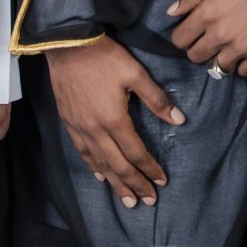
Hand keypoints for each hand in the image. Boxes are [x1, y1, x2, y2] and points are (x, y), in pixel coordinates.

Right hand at [45, 40, 184, 207]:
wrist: (67, 45)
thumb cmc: (104, 57)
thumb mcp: (135, 73)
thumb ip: (156, 99)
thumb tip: (179, 120)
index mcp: (115, 119)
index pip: (136, 152)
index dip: (150, 168)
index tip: (162, 181)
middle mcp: (95, 130)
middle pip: (118, 165)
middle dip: (134, 184)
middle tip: (147, 201)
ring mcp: (79, 128)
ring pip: (99, 163)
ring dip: (114, 183)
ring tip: (126, 200)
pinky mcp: (68, 122)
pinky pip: (81, 152)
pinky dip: (92, 166)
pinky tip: (100, 176)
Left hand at [170, 0, 246, 77]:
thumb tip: (171, 13)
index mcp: (207, 12)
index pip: (180, 40)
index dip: (184, 36)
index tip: (193, 33)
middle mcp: (221, 34)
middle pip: (196, 57)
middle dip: (200, 49)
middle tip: (211, 39)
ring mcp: (241, 47)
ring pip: (219, 67)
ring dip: (222, 57)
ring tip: (232, 45)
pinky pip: (243, 72)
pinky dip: (243, 64)